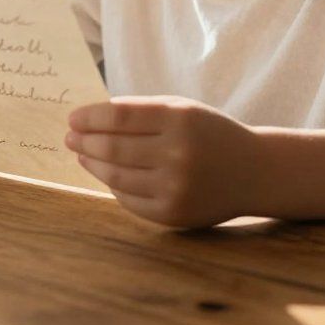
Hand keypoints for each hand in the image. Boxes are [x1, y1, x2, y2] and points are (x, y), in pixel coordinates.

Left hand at [64, 96, 258, 228]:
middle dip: (85, 141)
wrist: (253, 171)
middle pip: (113, 147)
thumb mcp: (183, 110)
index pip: (120, 116)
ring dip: (92, 164)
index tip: (73, 118)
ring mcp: (175, 187)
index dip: (90, 117)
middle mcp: (178, 153)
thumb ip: (141, 111)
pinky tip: (107, 176)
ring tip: (83, 155)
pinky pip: (129, 199)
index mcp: (180, 119)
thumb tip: (91, 119)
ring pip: (116, 176)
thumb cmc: (209, 133)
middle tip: (70, 138)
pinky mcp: (173, 214)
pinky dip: (113, 186)